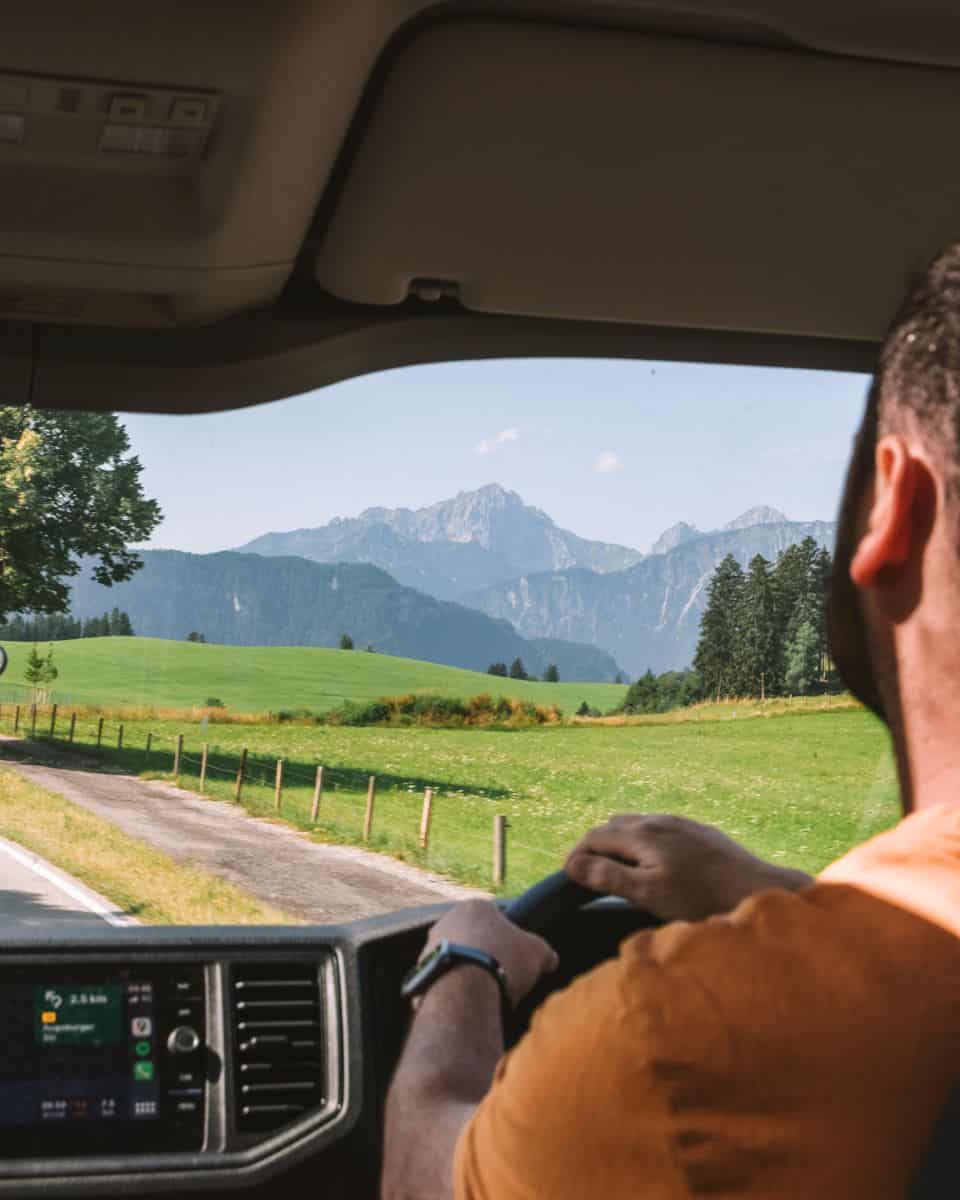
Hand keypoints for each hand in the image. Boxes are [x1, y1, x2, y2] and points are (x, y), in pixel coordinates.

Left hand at [425, 899, 558, 1006]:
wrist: (465, 990)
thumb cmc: (502, 960)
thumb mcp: (537, 952)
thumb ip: (544, 951)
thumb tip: (551, 959)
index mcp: (476, 906)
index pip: (495, 919)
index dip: (508, 941)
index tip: (514, 959)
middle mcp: (447, 919)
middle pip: (472, 938)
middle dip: (485, 956)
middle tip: (500, 977)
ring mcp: (430, 945)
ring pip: (455, 958)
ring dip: (467, 972)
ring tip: (484, 994)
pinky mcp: (419, 971)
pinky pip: (441, 979)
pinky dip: (453, 989)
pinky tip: (466, 1002)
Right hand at [565, 813, 811, 921]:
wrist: (757, 889)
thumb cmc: (701, 897)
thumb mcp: (649, 893)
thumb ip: (609, 876)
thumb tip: (572, 863)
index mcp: (641, 834)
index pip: (595, 836)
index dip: (577, 854)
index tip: (567, 874)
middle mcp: (658, 821)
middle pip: (614, 826)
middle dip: (596, 845)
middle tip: (588, 871)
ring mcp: (681, 823)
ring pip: (638, 825)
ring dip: (620, 841)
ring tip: (617, 865)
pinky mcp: (699, 831)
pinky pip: (660, 829)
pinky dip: (644, 842)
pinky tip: (655, 861)